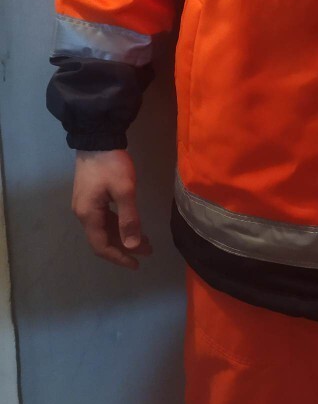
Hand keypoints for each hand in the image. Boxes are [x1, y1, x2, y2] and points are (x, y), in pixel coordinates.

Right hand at [72, 149, 152, 268]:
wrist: (97, 139)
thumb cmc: (111, 165)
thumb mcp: (124, 191)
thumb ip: (129, 219)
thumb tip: (133, 246)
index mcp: (88, 215)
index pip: (101, 246)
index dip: (118, 257)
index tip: (136, 264)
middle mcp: (83, 213)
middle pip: (102, 238)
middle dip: (125, 247)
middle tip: (148, 250)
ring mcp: (85, 204)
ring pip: (104, 228)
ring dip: (123, 236)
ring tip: (144, 240)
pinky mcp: (91, 196)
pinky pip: (104, 218)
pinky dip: (118, 225)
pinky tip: (131, 224)